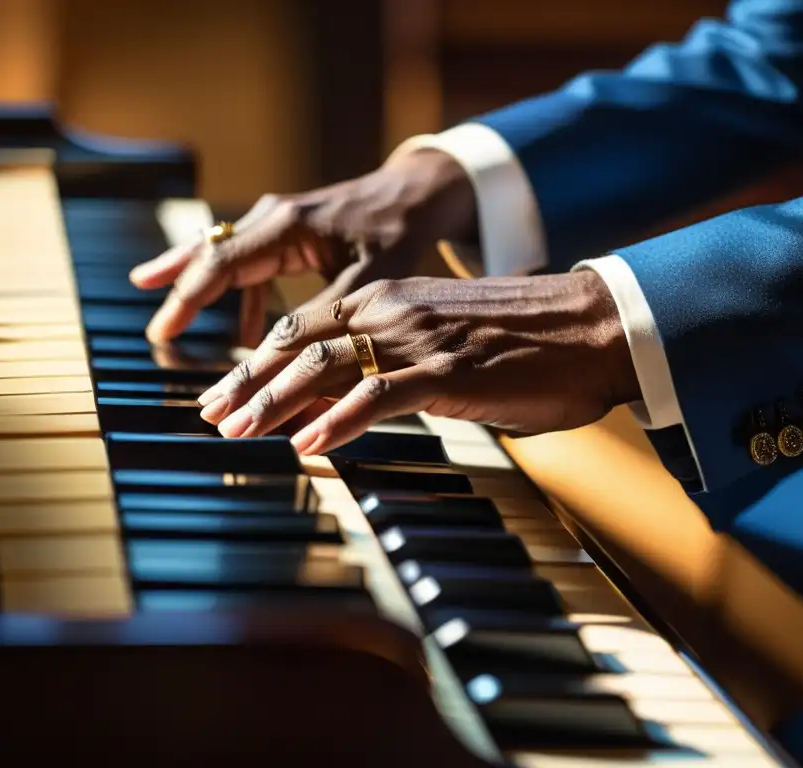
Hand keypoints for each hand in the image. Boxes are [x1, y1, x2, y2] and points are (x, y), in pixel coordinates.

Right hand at [129, 149, 476, 344]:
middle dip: (180, 293)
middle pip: (210, 255)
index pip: (220, 264)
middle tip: (156, 334)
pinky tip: (247, 333)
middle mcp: (272, 217)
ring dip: (200, 290)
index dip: (188, 301)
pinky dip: (240, 295)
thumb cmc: (396, 234)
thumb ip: (324, 319)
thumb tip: (290, 365)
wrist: (414, 196)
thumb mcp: (365, 281)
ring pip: (223, 255)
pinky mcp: (287, 232)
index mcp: (285, 227)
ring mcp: (277, 221)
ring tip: (173, 324)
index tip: (163, 334)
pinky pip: (249, 262)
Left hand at [197, 270, 638, 454]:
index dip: (258, 361)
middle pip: (298, 342)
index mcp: (389, 297)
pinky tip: (306, 445)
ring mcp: (417, 338)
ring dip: (273, 401)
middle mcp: (392, 309)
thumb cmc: (527, 338)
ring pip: (323, 365)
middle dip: (247, 381)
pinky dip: (335, 421)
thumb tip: (365, 397)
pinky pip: (376, 396)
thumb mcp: (447, 339)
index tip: (227, 392)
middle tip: (211, 413)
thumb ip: (399, 359)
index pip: (304, 327)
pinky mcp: (447, 372)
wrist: (592, 326)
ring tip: (238, 430)